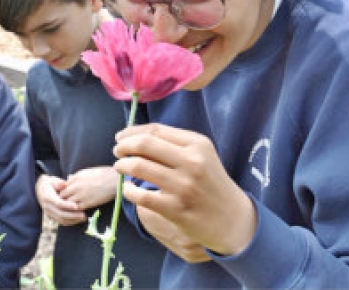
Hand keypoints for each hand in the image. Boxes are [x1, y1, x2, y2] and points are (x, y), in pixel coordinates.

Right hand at [36, 174, 86, 225]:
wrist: (41, 190)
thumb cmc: (51, 184)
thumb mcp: (53, 181)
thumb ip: (58, 183)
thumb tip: (63, 184)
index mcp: (47, 197)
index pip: (58, 203)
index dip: (67, 205)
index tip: (76, 206)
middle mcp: (47, 207)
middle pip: (60, 213)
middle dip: (72, 215)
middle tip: (83, 214)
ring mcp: (49, 213)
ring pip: (61, 219)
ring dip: (73, 220)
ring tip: (84, 218)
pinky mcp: (52, 216)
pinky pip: (61, 221)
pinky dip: (70, 222)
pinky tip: (79, 220)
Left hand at [59, 166, 118, 209]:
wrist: (116, 180)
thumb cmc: (104, 174)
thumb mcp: (88, 171)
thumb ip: (77, 176)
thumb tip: (69, 180)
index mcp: (76, 177)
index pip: (62, 187)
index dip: (64, 191)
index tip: (68, 194)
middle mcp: (76, 186)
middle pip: (62, 196)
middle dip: (64, 199)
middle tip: (69, 201)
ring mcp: (81, 195)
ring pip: (67, 204)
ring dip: (69, 206)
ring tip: (74, 206)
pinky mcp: (87, 203)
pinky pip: (75, 209)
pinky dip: (76, 210)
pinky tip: (81, 209)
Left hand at [114, 124, 256, 256]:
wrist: (231, 218)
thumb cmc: (212, 182)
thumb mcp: (203, 155)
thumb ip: (176, 144)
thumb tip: (138, 137)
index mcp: (198, 144)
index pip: (156, 130)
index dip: (133, 132)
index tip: (121, 137)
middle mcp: (192, 161)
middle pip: (145, 144)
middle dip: (124, 146)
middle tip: (117, 151)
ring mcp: (183, 185)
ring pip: (139, 167)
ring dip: (122, 165)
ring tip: (120, 167)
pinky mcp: (175, 208)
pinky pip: (141, 195)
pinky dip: (128, 190)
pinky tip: (129, 189)